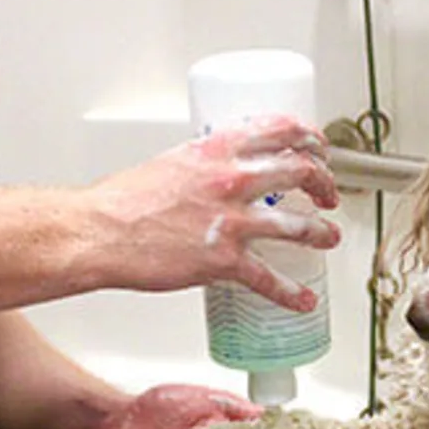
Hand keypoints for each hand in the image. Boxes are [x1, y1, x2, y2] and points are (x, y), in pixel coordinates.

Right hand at [88, 116, 341, 311]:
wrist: (99, 232)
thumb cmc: (125, 200)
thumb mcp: (173, 161)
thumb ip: (207, 163)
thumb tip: (226, 170)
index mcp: (219, 148)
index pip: (282, 129)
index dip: (311, 137)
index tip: (319, 146)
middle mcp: (232, 179)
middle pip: (301, 172)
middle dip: (324, 183)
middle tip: (328, 193)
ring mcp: (232, 221)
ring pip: (298, 225)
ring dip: (321, 233)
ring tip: (329, 238)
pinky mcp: (224, 260)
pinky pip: (269, 279)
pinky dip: (291, 293)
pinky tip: (303, 298)